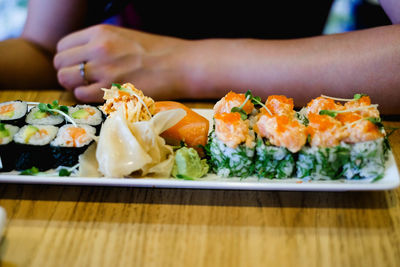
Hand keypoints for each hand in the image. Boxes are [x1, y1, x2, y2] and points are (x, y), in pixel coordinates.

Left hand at [54, 25, 193, 101]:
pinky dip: (85, 97)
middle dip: (67, 73)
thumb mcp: (125, 37)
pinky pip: (81, 94)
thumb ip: (101, 44)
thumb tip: (85, 57)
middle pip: (60, 63)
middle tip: (80, 81)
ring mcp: (103, 69)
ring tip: (89, 89)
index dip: (68, 58)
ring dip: (74, 86)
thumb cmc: (158, 52)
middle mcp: (97, 48)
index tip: (78, 66)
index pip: (63, 45)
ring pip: (66, 79)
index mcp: (100, 32)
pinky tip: (99, 95)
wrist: (180, 65)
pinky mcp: (111, 89)